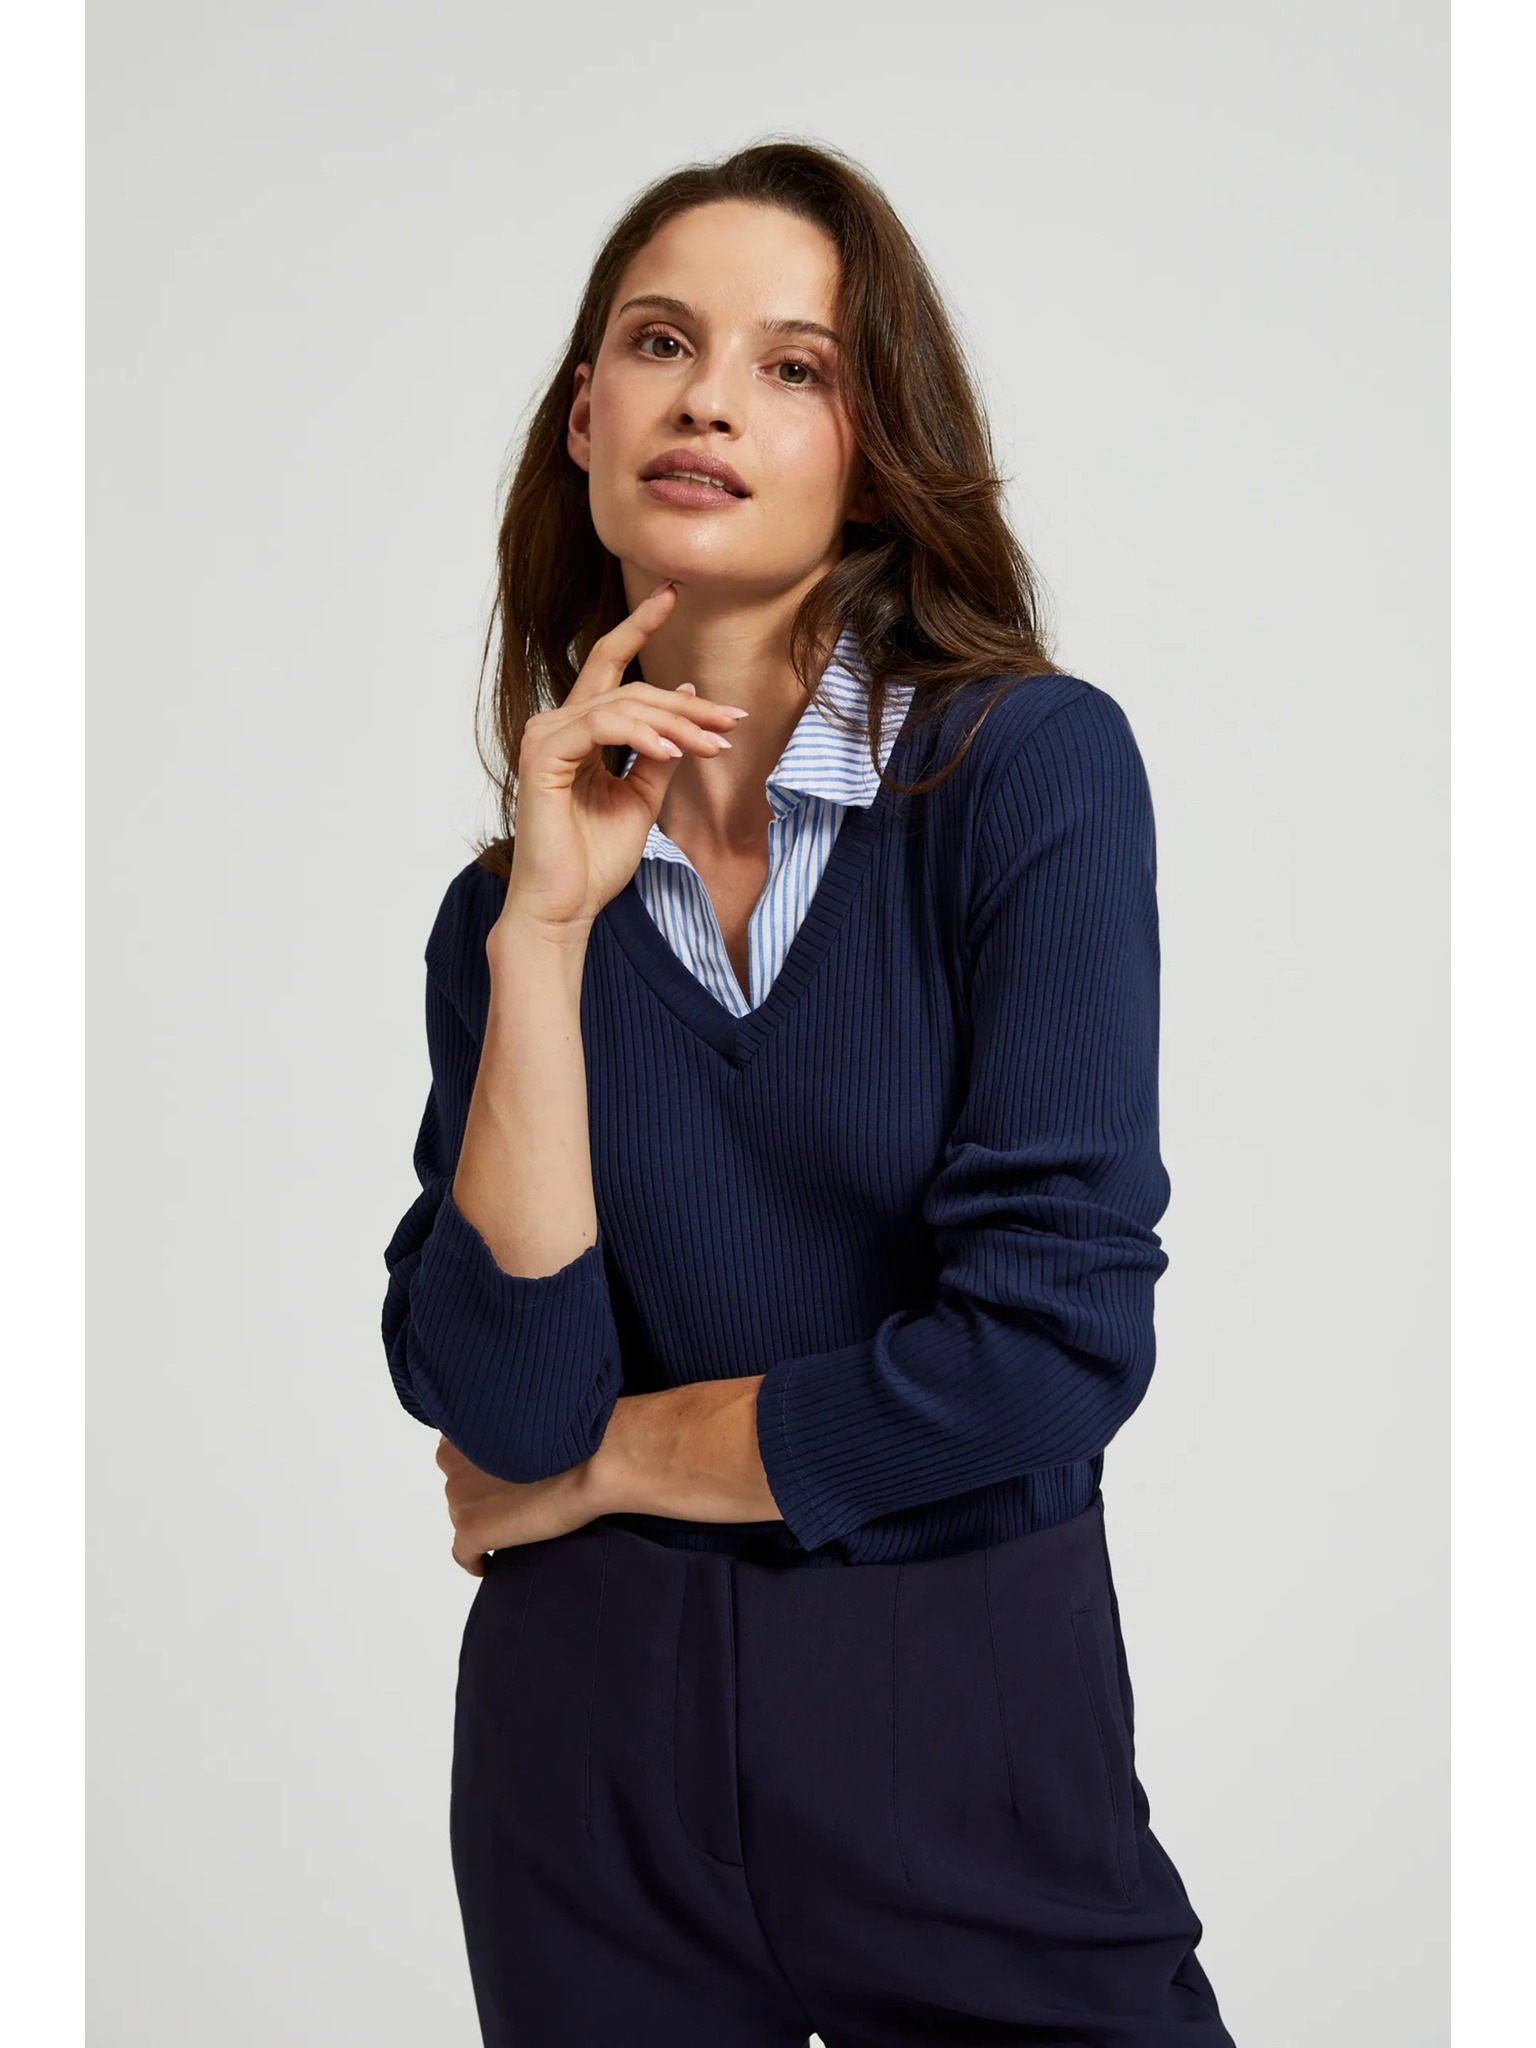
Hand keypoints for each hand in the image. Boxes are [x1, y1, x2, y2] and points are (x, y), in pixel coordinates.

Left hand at [435, 1436, 602, 1574]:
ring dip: (483, 1522)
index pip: (458, 1456)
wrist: (591, 1461)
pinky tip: (488, 1564)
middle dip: (480, 1495)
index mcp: (466, 1430)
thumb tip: (510, 1454)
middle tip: (512, 1502)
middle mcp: (453, 1462)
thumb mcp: (528, 1421)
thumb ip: (506, 1435)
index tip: (499, 1479)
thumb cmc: (571, 1437)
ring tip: (513, 1526)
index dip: (479, 1470)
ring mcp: (460, 1497)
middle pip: (459, 1487)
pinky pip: (463, 1554)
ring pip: (462, 1516)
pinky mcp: (471, 1529)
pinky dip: (474, 1560)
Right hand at [495, 581, 749, 940]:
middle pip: (630, 687)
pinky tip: (676, 754)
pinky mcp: (543, 756)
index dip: (640, 624)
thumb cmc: (596, 860)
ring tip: (714, 746)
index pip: (609, 663)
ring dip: (677, 724)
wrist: (567, 907)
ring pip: (623, 704)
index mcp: (577, 730)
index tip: (673, 590)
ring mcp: (544, 737)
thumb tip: (684, 695)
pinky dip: (644, 736)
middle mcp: (556, 724)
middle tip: (734, 719)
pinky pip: (602, 726)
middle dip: (689, 705)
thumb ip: (659, 749)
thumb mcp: (642, 796)